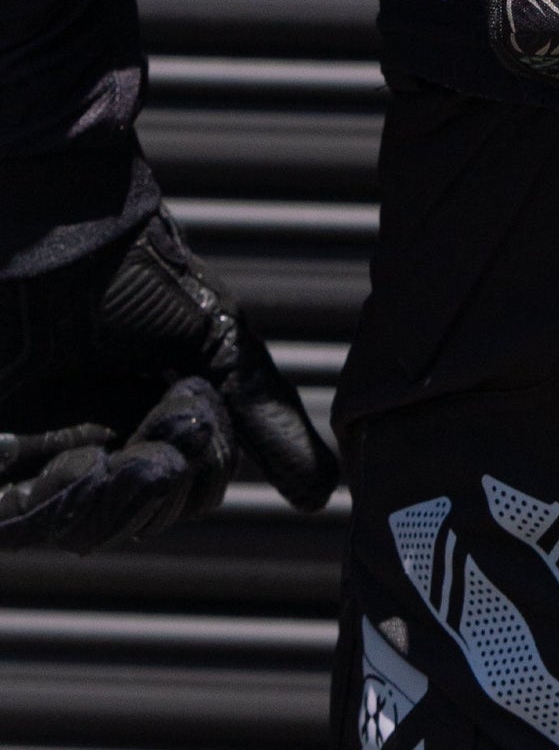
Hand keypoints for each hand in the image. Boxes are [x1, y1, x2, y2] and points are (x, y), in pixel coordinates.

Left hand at [0, 208, 337, 548]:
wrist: (62, 237)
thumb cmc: (143, 276)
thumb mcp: (221, 347)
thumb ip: (265, 419)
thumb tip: (323, 496)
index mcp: (151, 423)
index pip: (181, 490)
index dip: (195, 474)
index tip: (197, 413)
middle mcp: (95, 445)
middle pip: (131, 516)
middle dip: (155, 489)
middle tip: (168, 430)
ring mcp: (36, 456)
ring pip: (78, 526)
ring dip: (111, 502)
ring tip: (123, 456)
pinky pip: (15, 519)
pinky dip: (54, 505)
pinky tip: (87, 463)